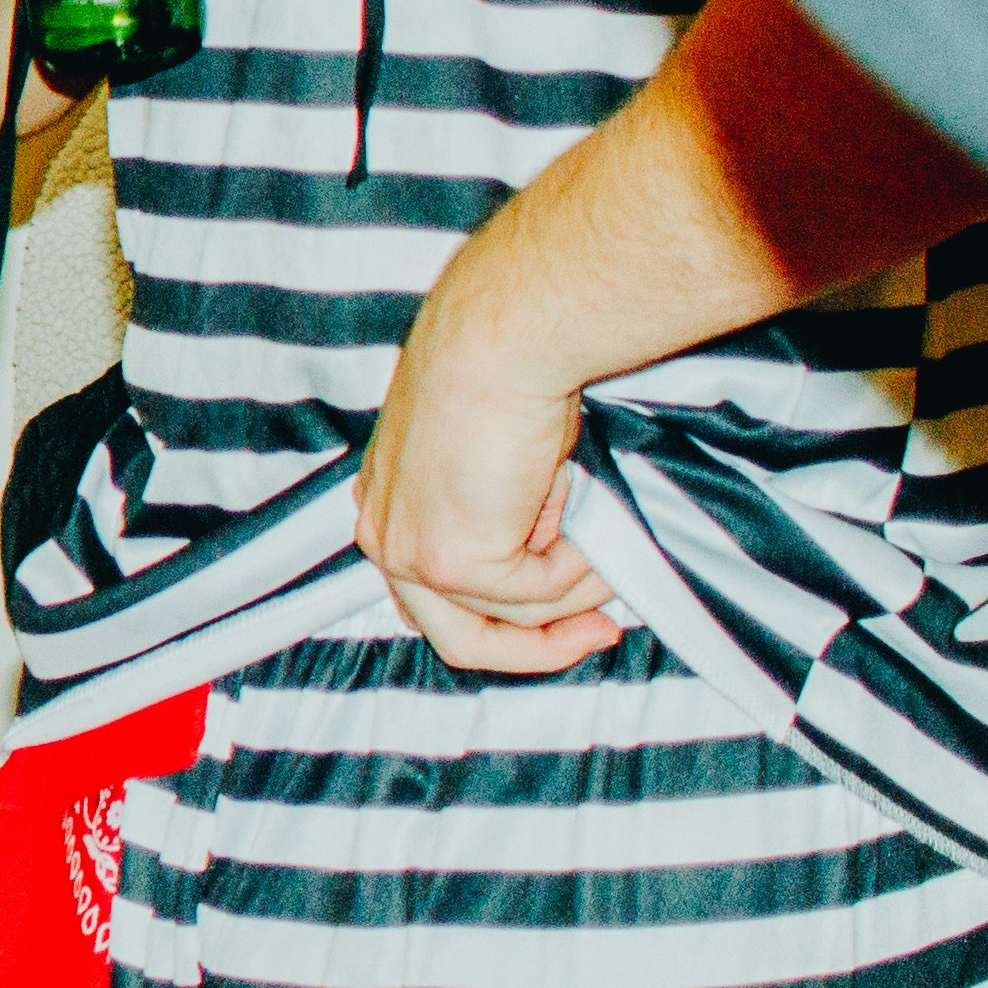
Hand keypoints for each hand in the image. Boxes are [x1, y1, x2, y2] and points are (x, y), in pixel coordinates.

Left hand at [357, 289, 631, 675]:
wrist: (500, 340)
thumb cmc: (505, 376)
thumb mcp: (499, 464)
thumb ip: (511, 522)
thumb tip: (567, 568)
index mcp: (385, 509)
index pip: (436, 603)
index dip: (509, 625)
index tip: (575, 620)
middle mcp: (383, 536)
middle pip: (459, 640)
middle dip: (542, 647)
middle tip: (603, 631)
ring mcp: (411, 554)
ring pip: (515, 615)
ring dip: (579, 580)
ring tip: (603, 522)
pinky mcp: (450, 560)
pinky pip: (540, 591)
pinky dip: (579, 558)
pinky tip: (577, 500)